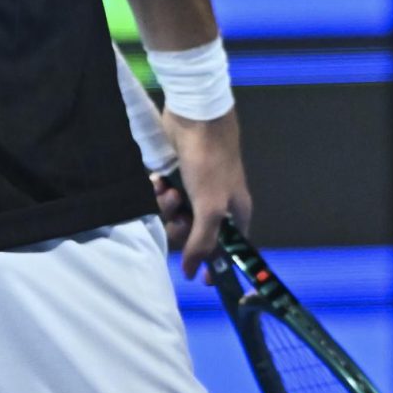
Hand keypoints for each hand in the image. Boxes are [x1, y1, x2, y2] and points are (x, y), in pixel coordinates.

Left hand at [159, 106, 250, 280]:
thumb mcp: (211, 208)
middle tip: (179, 212)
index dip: (211, 263)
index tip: (196, 276)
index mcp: (235, 213)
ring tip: (166, 188)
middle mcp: (216, 203)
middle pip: (194, 233)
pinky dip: (158, 191)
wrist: (194, 116)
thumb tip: (193, 273)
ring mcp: (195, 188)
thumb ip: (203, 242)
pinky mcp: (175, 174)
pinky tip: (157, 180)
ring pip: (175, 214)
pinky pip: (163, 194)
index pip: (225, 249)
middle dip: (181, 226)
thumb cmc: (210, 163)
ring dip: (167, 206)